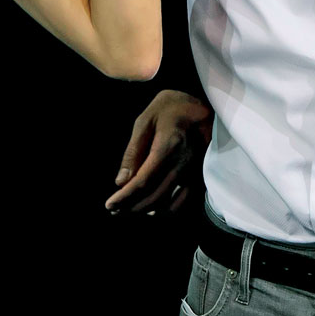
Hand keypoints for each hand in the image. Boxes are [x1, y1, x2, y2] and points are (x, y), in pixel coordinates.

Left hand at [105, 90, 211, 213]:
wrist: (205, 104)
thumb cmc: (171, 108)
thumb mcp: (145, 120)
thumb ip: (133, 151)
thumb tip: (121, 182)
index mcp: (167, 146)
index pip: (143, 181)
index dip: (125, 197)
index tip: (109, 205)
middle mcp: (183, 163)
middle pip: (154, 196)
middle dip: (131, 207)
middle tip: (114, 210)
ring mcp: (194, 172)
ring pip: (168, 203)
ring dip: (146, 210)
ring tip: (128, 210)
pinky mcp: (201, 175)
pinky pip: (184, 201)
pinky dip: (167, 210)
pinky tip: (153, 209)